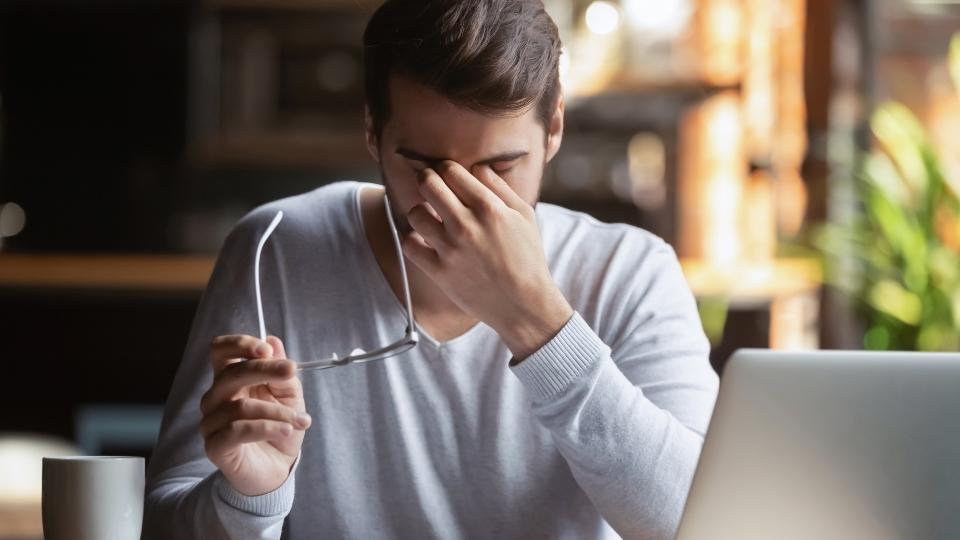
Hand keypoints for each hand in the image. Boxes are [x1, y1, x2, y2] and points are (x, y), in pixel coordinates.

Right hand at [200, 334, 310, 495]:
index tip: (266, 349)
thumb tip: (273, 342)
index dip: (240, 345)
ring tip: (302, 420)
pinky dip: (267, 427)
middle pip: (230, 374)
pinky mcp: (215, 446)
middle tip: (291, 372)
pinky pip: (237, 431)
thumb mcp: (289, 396)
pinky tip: (287, 430)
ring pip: (241, 406)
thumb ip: (281, 372)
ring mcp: (211, 422)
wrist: (278, 468)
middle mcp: (216, 398)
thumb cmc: (280, 427)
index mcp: (231, 379)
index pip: (220, 351)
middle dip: (264, 370)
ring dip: (278, 411)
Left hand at [402, 160, 572, 358]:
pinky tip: (426, 240)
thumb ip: (499, 187)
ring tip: (431, 216)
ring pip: (415, 213)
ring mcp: (450, 249)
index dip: (445, 168)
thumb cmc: (527, 257)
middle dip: (426, 179)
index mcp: (488, 207)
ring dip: (421, 211)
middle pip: (428, 184)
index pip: (451, 170)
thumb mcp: (524, 215)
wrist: (523, 304)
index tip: (445, 174)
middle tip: (430, 185)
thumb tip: (477, 167)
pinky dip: (414, 240)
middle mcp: (466, 225)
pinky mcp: (439, 271)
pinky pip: (410, 245)